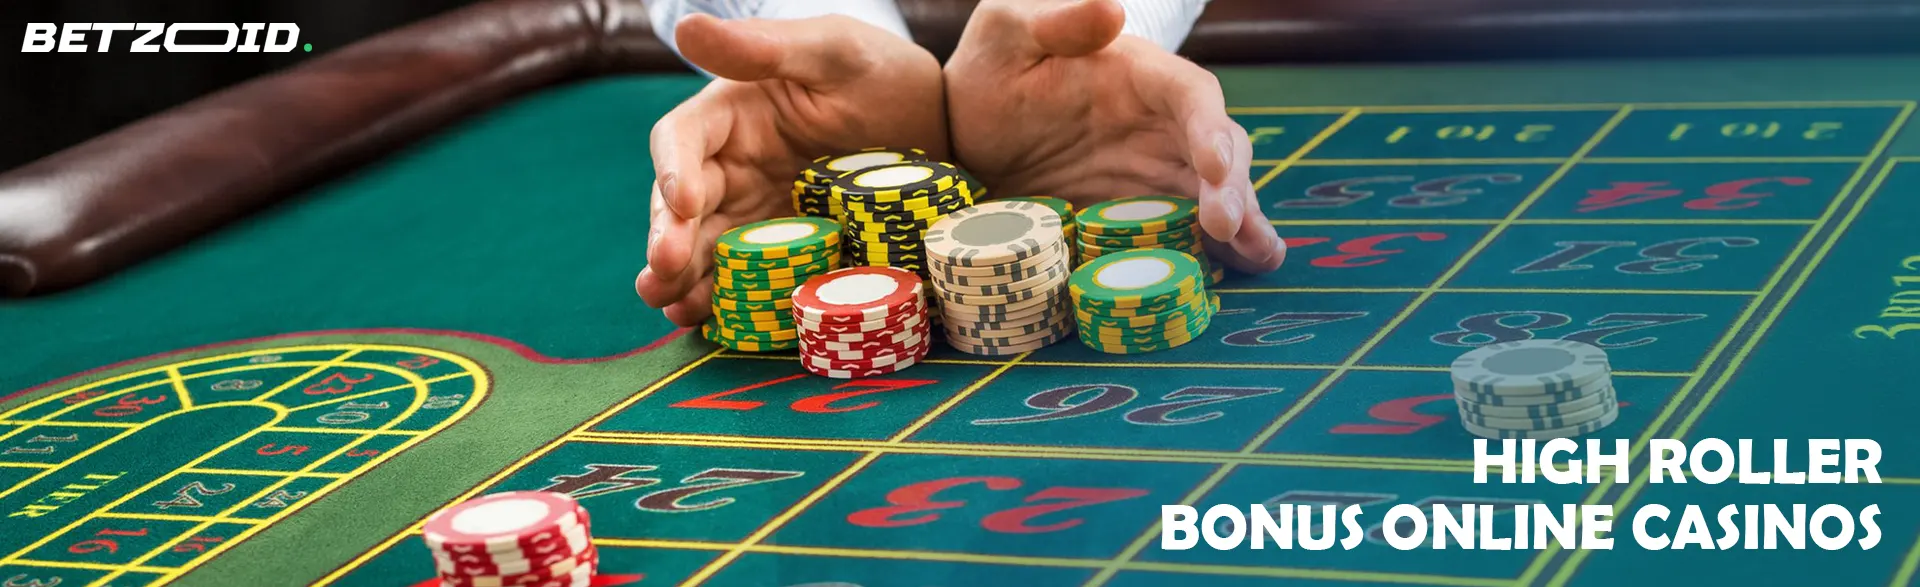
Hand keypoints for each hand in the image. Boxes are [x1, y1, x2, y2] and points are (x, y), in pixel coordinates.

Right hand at [636, 14, 948, 326]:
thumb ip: (764, 46)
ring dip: (683, 280)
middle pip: (681, 205)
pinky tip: (712, 322)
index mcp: (733, 113)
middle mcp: (733, 166)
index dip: (672, 170)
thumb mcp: (833, 50)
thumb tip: (686, 24)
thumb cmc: (881, 71)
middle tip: (663, 272)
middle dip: (668, 240)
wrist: (943, 127)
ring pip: (705, 248)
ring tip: (674, 308)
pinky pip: (748, 278)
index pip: (682, 139)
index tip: (683, 202)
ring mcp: (757, 214)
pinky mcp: (787, 251)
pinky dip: (727, 300)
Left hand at [942, 0, 1285, 273]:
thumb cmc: (990, 71)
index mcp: (1140, 75)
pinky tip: (1236, 273)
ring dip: (1243, 225)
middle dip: (1233, 187)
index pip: (1192, 96)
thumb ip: (1057, 21)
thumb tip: (1112, 9)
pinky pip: (1187, 232)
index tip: (1215, 166)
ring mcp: (1155, 173)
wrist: (964, 132)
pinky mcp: (1140, 214)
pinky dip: (1215, 251)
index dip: (1210, 129)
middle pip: (1219, 151)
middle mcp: (1161, 124)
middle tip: (1229, 228)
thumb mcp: (1007, 32)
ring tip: (1257, 257)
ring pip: (1217, 195)